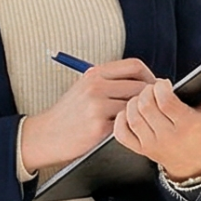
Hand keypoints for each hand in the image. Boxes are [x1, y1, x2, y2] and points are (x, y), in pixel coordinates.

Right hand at [19, 59, 155, 173]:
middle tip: (154, 107)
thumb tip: (144, 80)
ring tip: (140, 120)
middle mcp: (96, 86)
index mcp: (95, 73)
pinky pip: (127, 124)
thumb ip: (110, 81)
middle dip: (152, 98)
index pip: (134, 65)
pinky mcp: (98, 126)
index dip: (150, 76)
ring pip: (137, 106)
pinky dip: (131, 127)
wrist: (46, 135)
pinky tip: (127, 131)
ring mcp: (97, 106)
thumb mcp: (85, 87)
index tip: (154, 87)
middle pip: (141, 86)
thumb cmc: (69, 113)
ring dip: (142, 114)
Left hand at [115, 72, 200, 182]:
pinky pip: (122, 133)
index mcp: (187, 126)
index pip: (165, 101)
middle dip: (146, 91)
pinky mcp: (140, 149)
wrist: (191, 162)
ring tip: (143, 98)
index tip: (164, 84)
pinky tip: (129, 112)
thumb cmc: (199, 133)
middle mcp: (168, 137)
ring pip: (133, 117)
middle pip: (146, 106)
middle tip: (152, 89)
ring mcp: (152, 145)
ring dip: (134, 102)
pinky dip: (121, 119)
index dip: (160, 87)